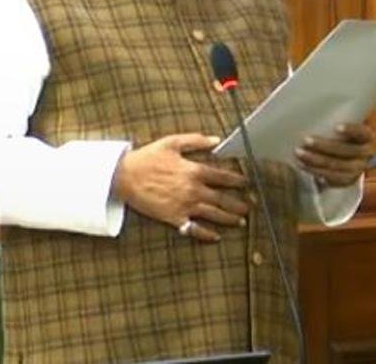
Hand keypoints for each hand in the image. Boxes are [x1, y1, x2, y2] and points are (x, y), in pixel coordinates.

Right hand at [111, 133, 248, 242]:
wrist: (124, 176)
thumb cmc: (147, 158)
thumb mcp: (171, 143)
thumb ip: (196, 140)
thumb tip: (216, 140)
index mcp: (194, 170)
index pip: (223, 177)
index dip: (238, 180)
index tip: (247, 183)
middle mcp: (193, 190)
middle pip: (222, 199)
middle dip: (239, 203)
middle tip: (251, 206)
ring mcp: (184, 206)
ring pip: (213, 214)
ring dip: (229, 219)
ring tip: (241, 222)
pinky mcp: (174, 218)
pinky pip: (194, 229)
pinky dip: (206, 234)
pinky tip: (215, 236)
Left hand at [295, 123, 373, 187]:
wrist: (347, 153)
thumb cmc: (340, 132)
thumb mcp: (344, 122)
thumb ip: (337, 116)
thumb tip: (316, 104)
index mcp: (367, 135)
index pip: (362, 132)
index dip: (351, 130)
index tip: (336, 127)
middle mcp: (366, 152)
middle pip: (347, 151)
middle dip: (324, 146)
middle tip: (306, 140)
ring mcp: (358, 168)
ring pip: (337, 166)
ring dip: (316, 160)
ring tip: (299, 153)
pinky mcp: (348, 179)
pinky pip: (331, 177)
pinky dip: (315, 171)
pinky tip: (302, 165)